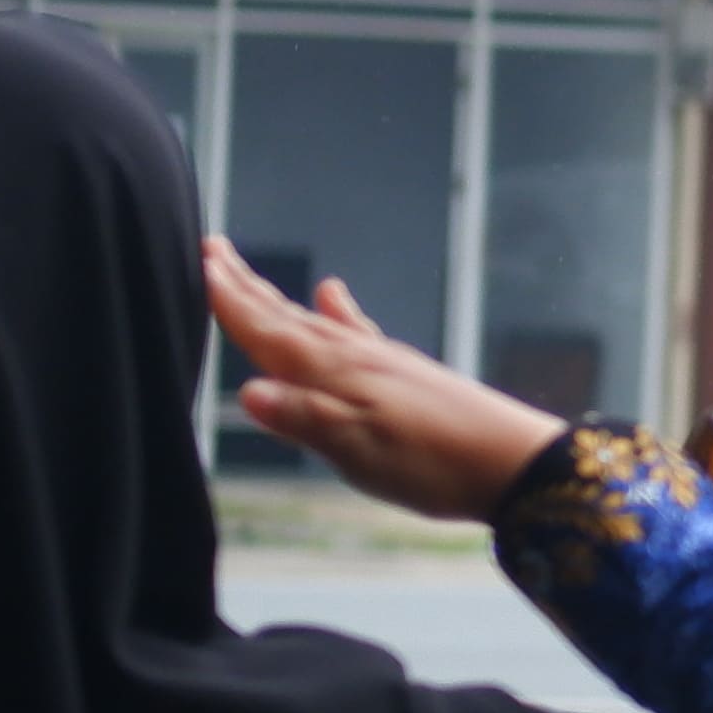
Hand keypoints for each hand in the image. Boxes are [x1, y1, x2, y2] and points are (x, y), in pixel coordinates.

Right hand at [202, 236, 566, 517]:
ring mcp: (381, 361)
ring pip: (317, 322)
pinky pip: (357, 332)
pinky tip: (335, 298)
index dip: (231, 302)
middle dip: (248, 287)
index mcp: (335, 373)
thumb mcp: (359, 450)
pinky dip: (338, 313)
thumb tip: (246, 392)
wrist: (513, 462)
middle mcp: (354, 356)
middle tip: (213, 248)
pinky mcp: (404, 374)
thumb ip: (303, 419)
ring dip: (282, 299)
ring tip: (255, 276)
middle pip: (289, 316)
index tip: (200, 262)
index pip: (269, 331)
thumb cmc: (434, 463)